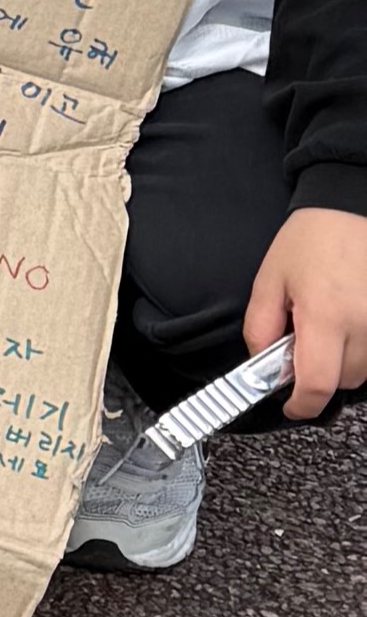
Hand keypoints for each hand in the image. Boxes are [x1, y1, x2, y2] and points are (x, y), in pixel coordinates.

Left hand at [244, 207, 366, 416]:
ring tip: (328, 322)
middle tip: (303, 342)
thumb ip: (261, 327)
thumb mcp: (269, 280)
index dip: (302, 405)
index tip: (291, 407)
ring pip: (364, 371)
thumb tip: (262, 363)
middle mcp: (365, 326)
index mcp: (326, 317)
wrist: (354, 209)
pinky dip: (362, 349)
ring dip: (342, 362)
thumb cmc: (312, 240)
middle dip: (318, 375)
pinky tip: (349, 320)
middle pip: (342, 382)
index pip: (317, 385)